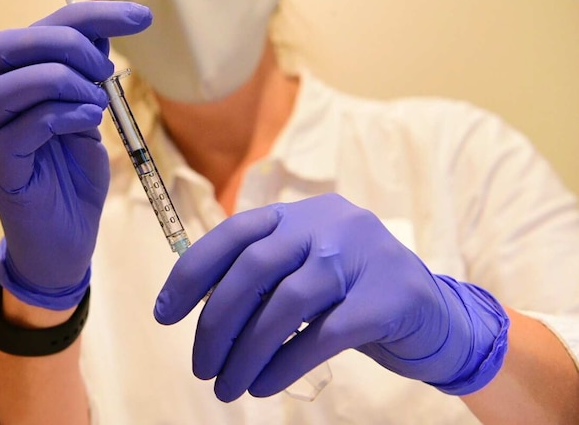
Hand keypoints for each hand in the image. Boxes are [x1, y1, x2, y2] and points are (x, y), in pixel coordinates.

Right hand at [0, 1, 151, 309]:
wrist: (65, 240)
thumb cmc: (73, 177)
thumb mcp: (87, 114)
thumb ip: (86, 77)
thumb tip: (101, 34)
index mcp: (12, 80)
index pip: (41, 28)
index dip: (91, 14)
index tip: (142, 18)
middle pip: (4, 44)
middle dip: (64, 43)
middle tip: (105, 69)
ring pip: (6, 83)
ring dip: (62, 81)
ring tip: (96, 102)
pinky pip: (23, 125)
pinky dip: (62, 114)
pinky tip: (88, 122)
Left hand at [153, 193, 508, 400]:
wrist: (436, 316)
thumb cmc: (352, 295)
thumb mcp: (305, 270)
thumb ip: (262, 276)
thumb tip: (198, 309)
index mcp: (299, 214)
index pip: (233, 234)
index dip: (192, 274)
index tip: (164, 315)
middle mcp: (328, 223)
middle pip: (254, 269)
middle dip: (217, 323)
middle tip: (200, 366)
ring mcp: (363, 256)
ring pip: (287, 304)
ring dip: (247, 352)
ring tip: (226, 387)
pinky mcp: (389, 297)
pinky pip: (324, 335)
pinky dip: (285, 363)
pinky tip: (263, 384)